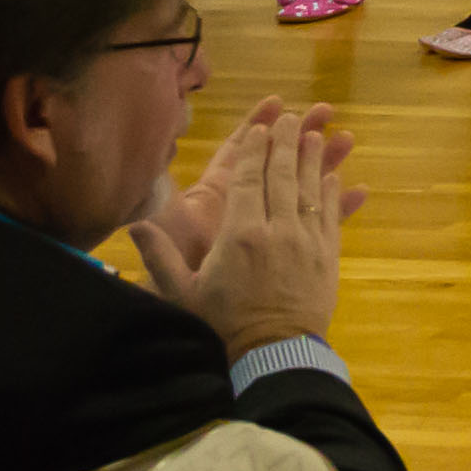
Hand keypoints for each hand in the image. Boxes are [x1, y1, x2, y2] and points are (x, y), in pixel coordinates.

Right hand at [129, 99, 356, 355]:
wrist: (274, 353)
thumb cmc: (223, 324)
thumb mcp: (183, 293)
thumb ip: (160, 256)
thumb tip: (136, 225)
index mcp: (239, 235)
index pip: (249, 181)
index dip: (255, 152)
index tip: (261, 129)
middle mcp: (277, 230)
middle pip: (283, 176)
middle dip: (287, 143)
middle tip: (293, 117)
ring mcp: (307, 241)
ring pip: (311, 189)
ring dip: (314, 159)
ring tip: (317, 132)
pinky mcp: (328, 255)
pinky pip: (331, 214)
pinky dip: (332, 191)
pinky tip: (333, 174)